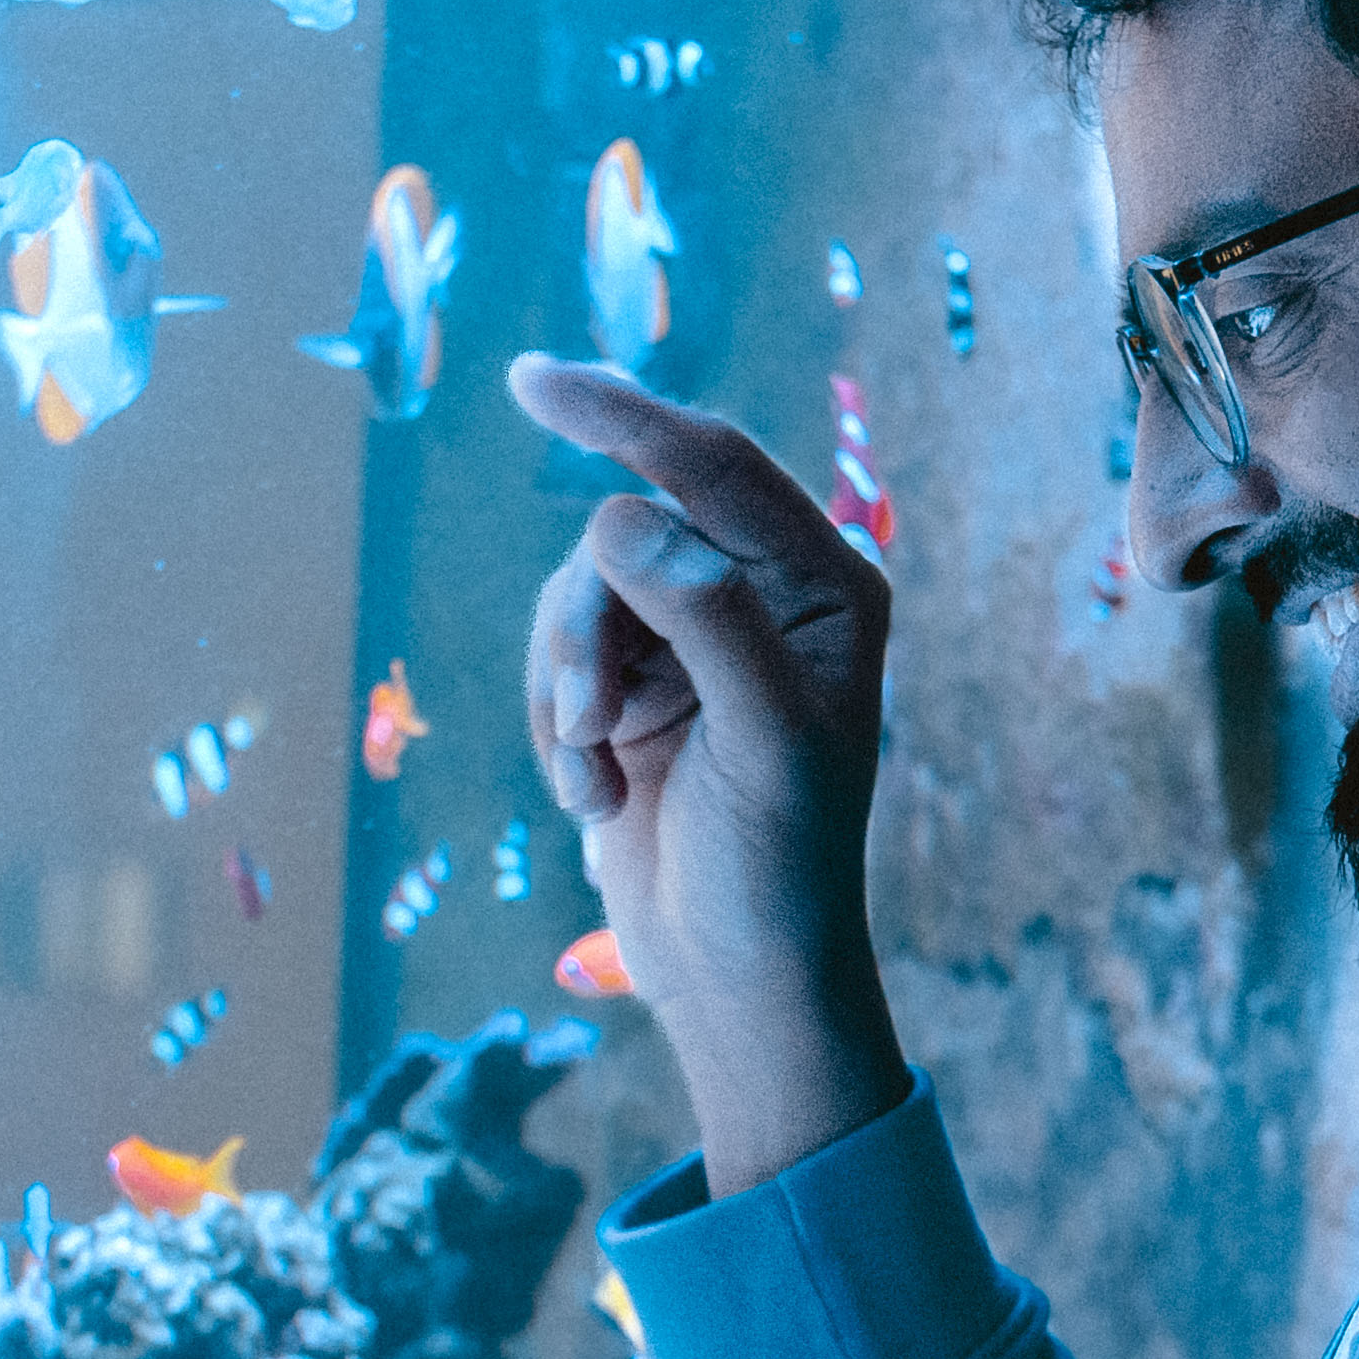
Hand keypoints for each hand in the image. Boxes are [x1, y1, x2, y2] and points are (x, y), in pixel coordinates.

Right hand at [510, 354, 909, 1192]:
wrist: (735, 977)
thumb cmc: (776, 868)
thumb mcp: (761, 740)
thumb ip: (705, 618)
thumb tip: (626, 521)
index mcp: (828, 584)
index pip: (713, 465)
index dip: (622, 414)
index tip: (531, 381)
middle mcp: (766, 595)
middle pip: (624, 535)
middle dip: (588, 628)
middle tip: (593, 721)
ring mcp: (695, 639)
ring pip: (577, 596)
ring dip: (568, 690)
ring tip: (597, 777)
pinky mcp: (638, 687)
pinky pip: (557, 655)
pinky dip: (560, 728)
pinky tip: (598, 800)